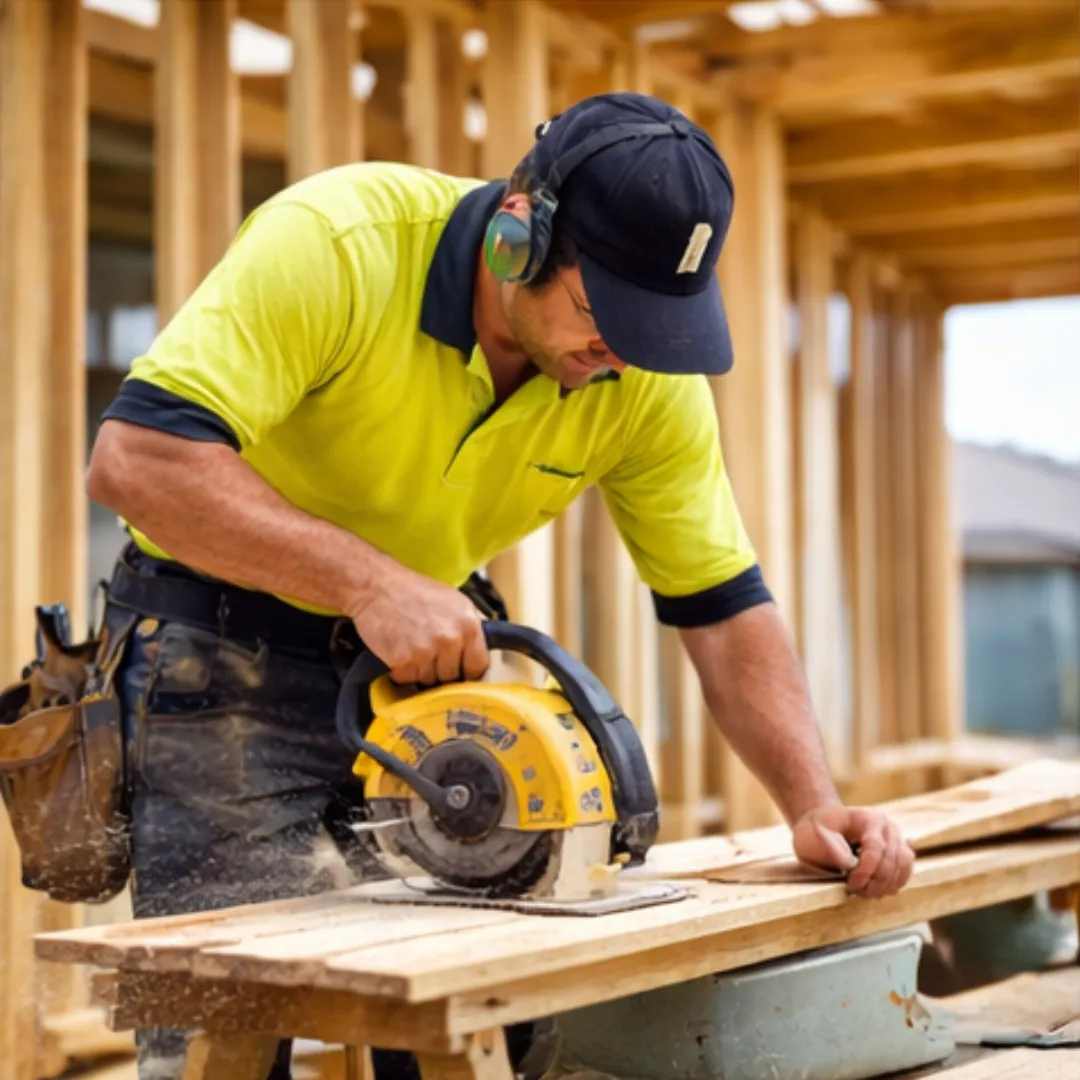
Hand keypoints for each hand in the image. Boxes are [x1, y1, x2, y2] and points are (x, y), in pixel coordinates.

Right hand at [349, 564, 488, 685]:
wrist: (378, 587)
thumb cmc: (415, 591)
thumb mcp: (454, 601)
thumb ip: (469, 627)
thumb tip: (479, 650)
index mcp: (469, 625)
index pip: (478, 666)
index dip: (468, 669)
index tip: (460, 669)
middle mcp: (451, 640)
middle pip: (452, 676)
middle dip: (441, 669)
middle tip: (427, 651)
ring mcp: (427, 652)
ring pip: (429, 680)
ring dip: (420, 670)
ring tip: (411, 647)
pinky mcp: (403, 661)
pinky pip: (407, 678)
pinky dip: (401, 670)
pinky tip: (398, 651)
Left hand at [792, 804, 914, 898]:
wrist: (823, 827)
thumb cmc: (816, 831)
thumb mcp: (814, 835)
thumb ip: (832, 848)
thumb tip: (851, 864)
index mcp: (868, 818)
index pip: (875, 847)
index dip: (865, 871)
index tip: (850, 885)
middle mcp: (887, 827)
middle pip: (892, 860)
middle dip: (874, 882)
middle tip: (855, 891)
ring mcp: (896, 839)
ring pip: (902, 867)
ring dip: (885, 886)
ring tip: (864, 892)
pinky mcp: (899, 852)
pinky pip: (905, 871)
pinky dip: (893, 884)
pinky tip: (876, 890)